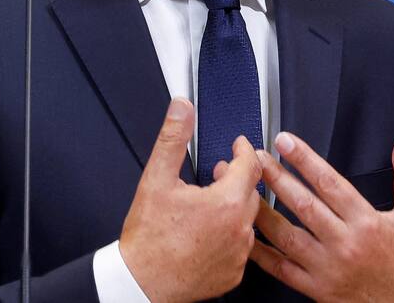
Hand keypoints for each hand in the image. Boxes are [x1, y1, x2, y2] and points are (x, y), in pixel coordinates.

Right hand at [119, 98, 263, 302]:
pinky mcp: (233, 275)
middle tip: (218, 174)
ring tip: (210, 203)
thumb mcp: (156, 179)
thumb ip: (173, 138)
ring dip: (234, 208)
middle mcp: (239, 230)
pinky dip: (229, 236)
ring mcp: (238, 255)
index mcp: (226, 203)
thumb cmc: (149, 238)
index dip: (243, 150)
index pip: (250, 165)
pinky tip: (209, 232)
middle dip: (237, 178)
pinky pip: (240, 248)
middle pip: (251, 192)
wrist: (142, 283)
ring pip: (247, 221)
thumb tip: (182, 109)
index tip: (237, 145)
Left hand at [248, 129, 393, 302]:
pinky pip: (282, 270)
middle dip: (276, 178)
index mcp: (366, 222)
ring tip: (245, 190)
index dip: (304, 159)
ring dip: (263, 212)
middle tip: (256, 159)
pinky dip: (262, 253)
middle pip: (303, 205)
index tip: (284, 141)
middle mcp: (344, 244)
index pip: (329, 183)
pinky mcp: (317, 289)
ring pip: (287, 237)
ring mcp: (328, 268)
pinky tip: (248, 235)